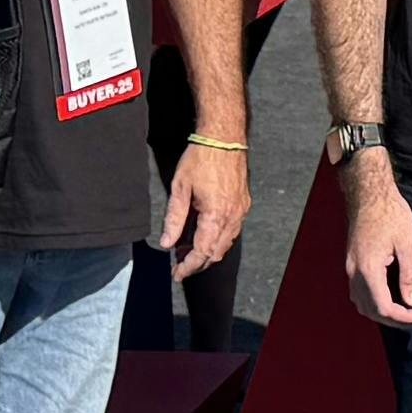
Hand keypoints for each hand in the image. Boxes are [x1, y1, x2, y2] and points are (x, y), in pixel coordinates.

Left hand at [157, 136, 250, 272]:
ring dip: (208, 251)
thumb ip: (174, 219)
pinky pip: (232, 231)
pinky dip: (217, 239)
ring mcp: (241, 212)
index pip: (202, 252)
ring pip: (226, 244)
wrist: (224, 138)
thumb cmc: (201, 159)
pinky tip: (203, 233)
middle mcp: (232, 218)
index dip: (188, 267)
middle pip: (216, 253)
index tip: (176, 274)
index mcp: (216, 216)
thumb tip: (167, 243)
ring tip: (187, 248)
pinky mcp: (243, 204)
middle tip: (179, 263)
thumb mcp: (180, 189)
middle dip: (198, 262)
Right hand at [343, 154, 411, 327]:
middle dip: (395, 320)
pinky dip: (373, 302)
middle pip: (371, 310)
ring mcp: (350, 267)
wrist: (369, 193)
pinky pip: (358, 292)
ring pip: (362, 304)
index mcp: (368, 269)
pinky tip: (390, 298)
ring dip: (382, 313)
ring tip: (405, 312)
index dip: (404, 318)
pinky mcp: (352, 262)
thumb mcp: (407, 243)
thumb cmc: (389, 213)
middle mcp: (354, 272)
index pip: (384, 308)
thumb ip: (410, 275)